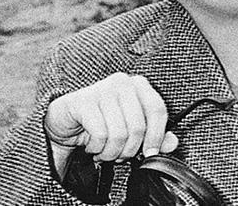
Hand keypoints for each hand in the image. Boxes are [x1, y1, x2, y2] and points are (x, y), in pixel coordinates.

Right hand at [44, 73, 177, 177]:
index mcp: (138, 85)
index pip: (158, 109)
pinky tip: (91, 145)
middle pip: (138, 127)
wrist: (65, 122)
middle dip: (129, 150)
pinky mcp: (83, 101)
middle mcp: (122, 82)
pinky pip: (100, 134)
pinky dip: (96, 148)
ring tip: (104, 150)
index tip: (150, 152)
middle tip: (119, 154)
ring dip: (111, 152)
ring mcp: (101, 89)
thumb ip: (155, 136)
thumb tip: (173, 142)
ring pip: (119, 134)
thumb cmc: (102, 123)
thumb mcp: (131, 131)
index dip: (157, 136)